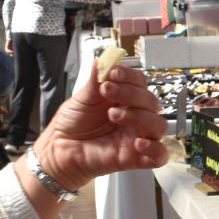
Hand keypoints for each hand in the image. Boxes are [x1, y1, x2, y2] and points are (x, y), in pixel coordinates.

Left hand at [36, 61, 169, 188]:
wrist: (58, 149)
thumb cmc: (70, 125)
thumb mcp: (81, 99)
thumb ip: (95, 81)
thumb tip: (103, 59)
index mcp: (124, 100)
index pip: (141, 83)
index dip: (131, 76)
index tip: (114, 73)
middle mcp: (134, 117)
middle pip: (152, 102)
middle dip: (131, 94)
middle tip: (108, 91)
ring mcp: (136, 137)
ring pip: (159, 125)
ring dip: (140, 116)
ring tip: (114, 115)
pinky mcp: (135, 158)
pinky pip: (160, 155)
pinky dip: (155, 148)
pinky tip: (138, 143)